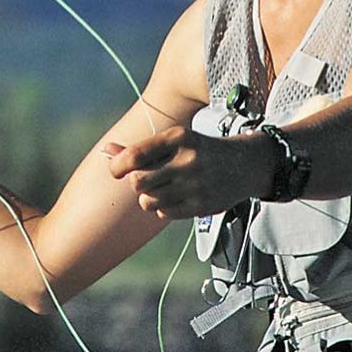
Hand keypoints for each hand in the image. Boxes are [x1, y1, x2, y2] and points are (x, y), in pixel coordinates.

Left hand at [104, 123, 272, 220]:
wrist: (245, 164)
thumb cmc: (199, 150)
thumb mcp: (174, 141)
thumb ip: (140, 148)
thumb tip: (107, 150)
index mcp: (178, 137)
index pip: (135, 155)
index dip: (117, 166)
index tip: (116, 171)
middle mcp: (188, 160)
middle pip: (138, 182)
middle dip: (136, 183)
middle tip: (145, 180)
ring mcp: (196, 185)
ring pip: (148, 201)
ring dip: (149, 198)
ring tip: (162, 189)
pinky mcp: (201, 206)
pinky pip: (164, 214)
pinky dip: (163, 208)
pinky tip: (177, 197)